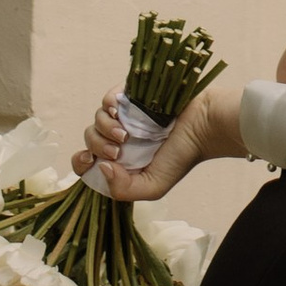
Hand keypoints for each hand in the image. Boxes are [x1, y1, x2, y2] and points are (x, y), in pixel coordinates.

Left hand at [73, 73, 243, 203]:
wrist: (203, 127)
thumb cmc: (182, 157)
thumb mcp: (153, 186)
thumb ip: (124, 189)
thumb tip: (101, 167)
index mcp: (121, 161)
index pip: (88, 162)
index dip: (81, 161)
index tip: (89, 160)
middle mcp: (119, 138)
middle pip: (90, 139)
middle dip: (98, 146)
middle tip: (118, 150)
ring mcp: (125, 116)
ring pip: (97, 119)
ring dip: (105, 127)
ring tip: (126, 134)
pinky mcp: (131, 96)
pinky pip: (108, 98)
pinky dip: (109, 105)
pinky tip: (120, 112)